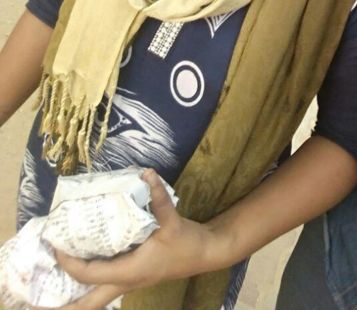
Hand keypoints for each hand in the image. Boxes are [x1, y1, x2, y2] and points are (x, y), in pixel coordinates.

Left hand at [48, 169, 226, 309]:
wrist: (205, 254)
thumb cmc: (186, 242)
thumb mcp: (172, 220)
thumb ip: (158, 198)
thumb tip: (147, 173)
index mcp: (129, 272)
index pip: (89, 273)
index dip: (69, 262)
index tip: (55, 245)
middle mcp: (124, 282)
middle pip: (87, 304)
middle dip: (64, 305)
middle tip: (38, 299)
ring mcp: (128, 283)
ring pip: (95, 299)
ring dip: (75, 296)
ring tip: (54, 287)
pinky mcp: (132, 276)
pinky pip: (103, 286)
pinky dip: (87, 283)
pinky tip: (81, 269)